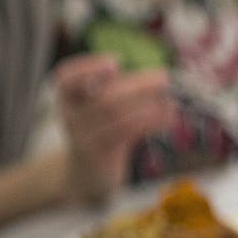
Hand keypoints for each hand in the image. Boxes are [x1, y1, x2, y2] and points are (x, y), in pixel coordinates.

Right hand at [53, 54, 175, 201]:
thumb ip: (117, 91)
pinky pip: (127, 132)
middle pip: (103, 97)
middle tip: (165, 76)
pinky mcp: (100, 153)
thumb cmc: (100, 132)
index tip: (116, 63)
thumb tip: (158, 77)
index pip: (66, 78)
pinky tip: (170, 116)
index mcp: (67, 98)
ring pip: (116, 114)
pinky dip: (151, 120)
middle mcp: (70, 115)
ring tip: (171, 99)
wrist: (85, 175)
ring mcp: (83, 136)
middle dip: (137, 85)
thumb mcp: (99, 110)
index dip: (88, 67)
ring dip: (149, 104)